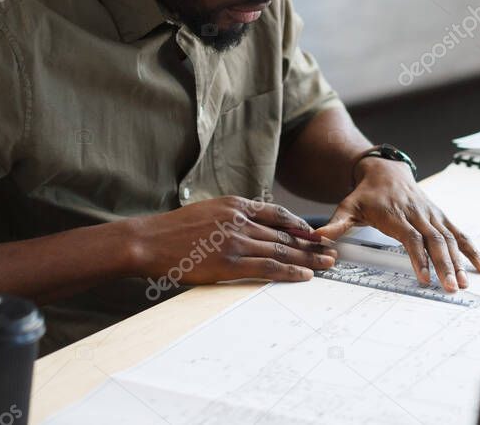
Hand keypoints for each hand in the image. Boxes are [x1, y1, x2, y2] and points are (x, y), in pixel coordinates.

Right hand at [130, 196, 337, 288]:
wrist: (148, 241)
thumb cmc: (173, 230)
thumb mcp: (207, 211)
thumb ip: (232, 217)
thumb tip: (252, 228)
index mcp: (235, 205)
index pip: (278, 213)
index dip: (300, 225)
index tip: (315, 234)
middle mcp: (240, 220)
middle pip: (285, 233)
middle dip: (311, 244)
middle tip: (331, 251)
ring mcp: (236, 241)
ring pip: (282, 249)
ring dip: (308, 258)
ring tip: (326, 264)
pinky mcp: (229, 263)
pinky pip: (268, 266)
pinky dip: (290, 271)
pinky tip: (305, 275)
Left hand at [315, 158, 479, 292]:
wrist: (386, 171)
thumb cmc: (365, 194)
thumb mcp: (347, 206)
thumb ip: (335, 224)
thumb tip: (316, 238)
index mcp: (396, 214)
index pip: (411, 237)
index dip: (419, 257)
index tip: (425, 278)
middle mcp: (418, 213)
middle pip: (435, 240)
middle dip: (445, 265)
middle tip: (451, 288)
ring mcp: (432, 214)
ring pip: (449, 238)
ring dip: (459, 261)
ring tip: (466, 283)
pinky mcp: (441, 216)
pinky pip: (458, 234)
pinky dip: (471, 250)